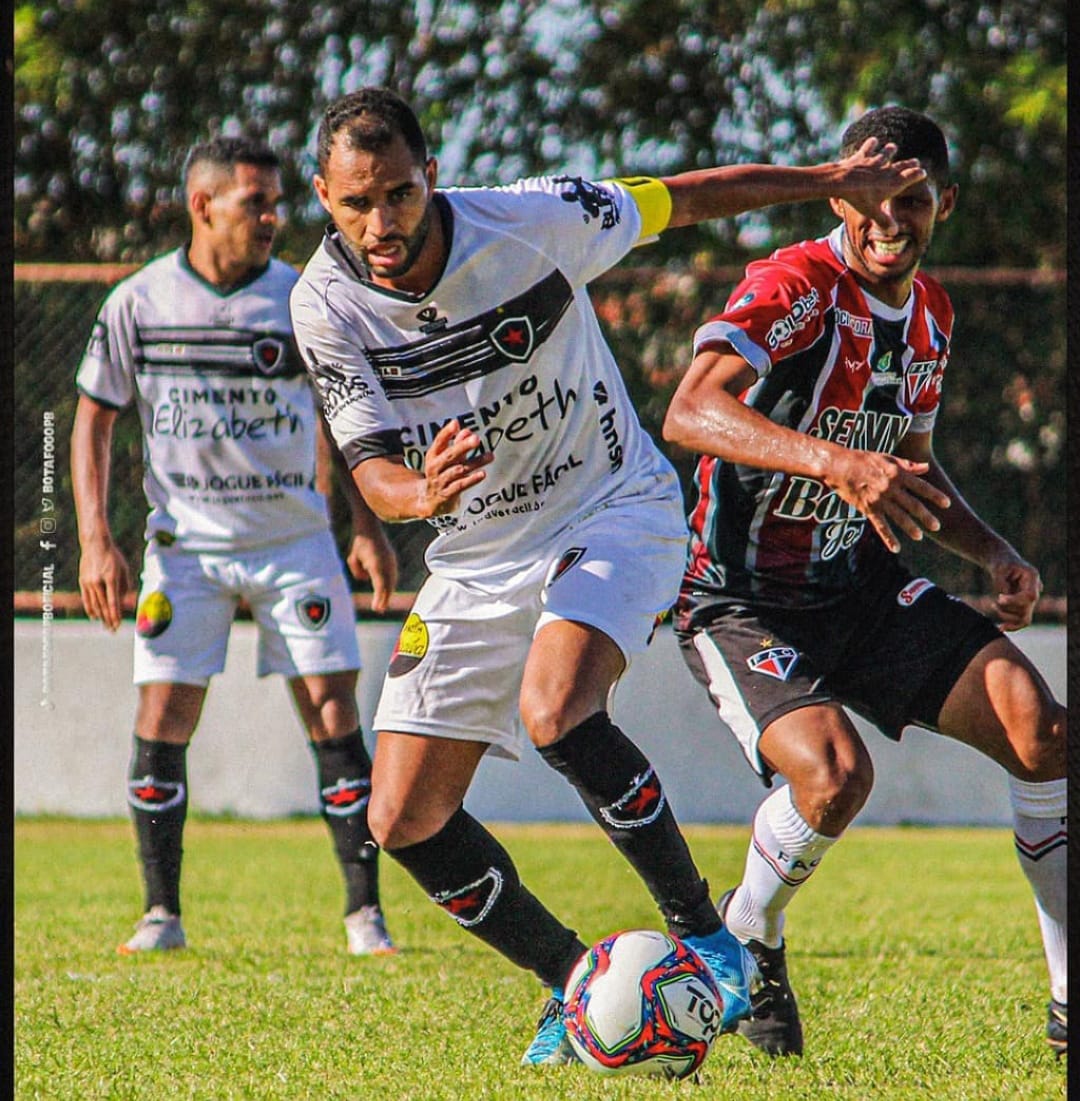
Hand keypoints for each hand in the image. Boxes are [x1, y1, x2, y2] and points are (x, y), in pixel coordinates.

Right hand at [78, 537, 130, 631]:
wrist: (95, 544)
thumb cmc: (114, 557)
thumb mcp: (124, 569)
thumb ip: (125, 585)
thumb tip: (124, 600)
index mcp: (110, 578)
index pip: (113, 601)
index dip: (116, 614)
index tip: (118, 624)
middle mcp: (98, 582)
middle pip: (103, 605)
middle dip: (109, 619)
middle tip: (113, 630)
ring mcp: (88, 582)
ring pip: (94, 604)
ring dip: (100, 616)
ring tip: (106, 626)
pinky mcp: (82, 581)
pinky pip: (86, 599)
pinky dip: (90, 609)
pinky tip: (94, 617)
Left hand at [346, 527, 398, 613]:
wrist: (370, 526)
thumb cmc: (359, 542)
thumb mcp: (353, 558)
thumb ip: (358, 571)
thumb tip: (364, 579)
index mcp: (377, 565)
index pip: (380, 585)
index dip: (380, 598)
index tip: (377, 609)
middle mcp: (386, 564)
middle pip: (388, 585)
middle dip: (384, 598)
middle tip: (379, 609)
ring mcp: (391, 561)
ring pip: (391, 580)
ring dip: (388, 591)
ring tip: (383, 603)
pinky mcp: (392, 559)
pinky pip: (392, 575)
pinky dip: (390, 583)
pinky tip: (386, 589)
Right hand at [420, 419, 493, 516]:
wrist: (429, 501)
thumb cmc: (441, 474)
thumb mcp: (447, 459)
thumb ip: (458, 445)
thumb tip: (468, 431)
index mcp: (433, 456)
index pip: (439, 442)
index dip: (446, 433)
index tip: (455, 424)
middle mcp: (435, 468)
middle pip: (449, 455)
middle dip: (462, 446)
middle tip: (476, 439)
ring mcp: (441, 481)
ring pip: (459, 470)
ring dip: (475, 462)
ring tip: (490, 456)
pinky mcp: (448, 494)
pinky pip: (460, 486)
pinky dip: (471, 480)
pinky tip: (482, 474)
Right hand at [825, 449, 950, 553]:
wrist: (838, 465)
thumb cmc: (862, 459)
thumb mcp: (886, 458)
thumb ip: (907, 465)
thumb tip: (926, 467)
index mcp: (897, 474)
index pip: (921, 486)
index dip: (935, 495)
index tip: (947, 504)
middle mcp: (890, 488)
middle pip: (913, 505)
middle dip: (926, 516)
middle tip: (937, 526)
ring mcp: (879, 499)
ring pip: (899, 517)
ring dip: (911, 528)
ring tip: (920, 536)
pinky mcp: (867, 508)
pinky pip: (880, 526)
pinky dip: (889, 538)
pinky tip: (896, 548)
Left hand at [834, 138, 926, 232]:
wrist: (842, 181)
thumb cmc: (858, 198)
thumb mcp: (872, 212)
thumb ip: (884, 221)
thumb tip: (895, 233)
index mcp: (893, 183)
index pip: (912, 176)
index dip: (918, 174)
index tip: (923, 173)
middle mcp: (887, 170)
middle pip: (903, 164)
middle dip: (910, 163)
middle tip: (916, 161)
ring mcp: (874, 161)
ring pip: (886, 153)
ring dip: (890, 150)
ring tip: (893, 148)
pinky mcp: (862, 156)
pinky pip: (868, 147)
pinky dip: (871, 144)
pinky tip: (873, 141)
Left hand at [987, 555, 1041, 630]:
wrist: (1003, 564)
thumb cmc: (1001, 564)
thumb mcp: (999, 568)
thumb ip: (1001, 583)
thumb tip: (1002, 599)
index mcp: (1032, 577)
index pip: (1030, 596)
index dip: (1015, 601)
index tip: (999, 597)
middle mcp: (1035, 589)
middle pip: (1027, 608)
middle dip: (1007, 609)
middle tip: (993, 602)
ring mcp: (1031, 599)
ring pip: (1024, 618)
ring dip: (1006, 616)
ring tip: (992, 605)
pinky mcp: (1024, 605)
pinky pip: (1022, 621)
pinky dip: (1012, 626)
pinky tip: (1000, 628)